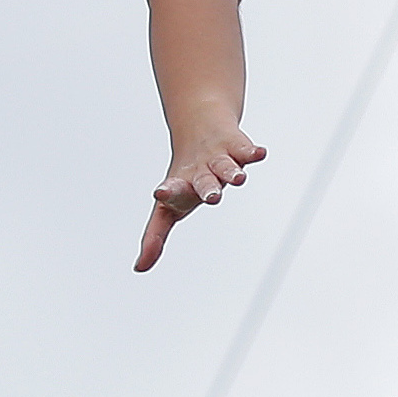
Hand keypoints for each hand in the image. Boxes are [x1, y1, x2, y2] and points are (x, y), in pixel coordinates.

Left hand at [134, 127, 265, 271]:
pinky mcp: (236, 146)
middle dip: (208, 189)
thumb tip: (138, 268)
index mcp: (181, 187)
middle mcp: (199, 172)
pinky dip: (252, 152)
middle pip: (204, 182)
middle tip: (212, 197)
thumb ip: (154, 236)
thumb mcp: (168, 207)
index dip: (168, 193)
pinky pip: (245, 150)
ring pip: (225, 166)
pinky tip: (259, 153)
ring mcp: (218, 158)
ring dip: (232, 172)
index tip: (160, 192)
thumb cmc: (184, 179)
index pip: (173, 192)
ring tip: (239, 179)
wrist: (198, 128)